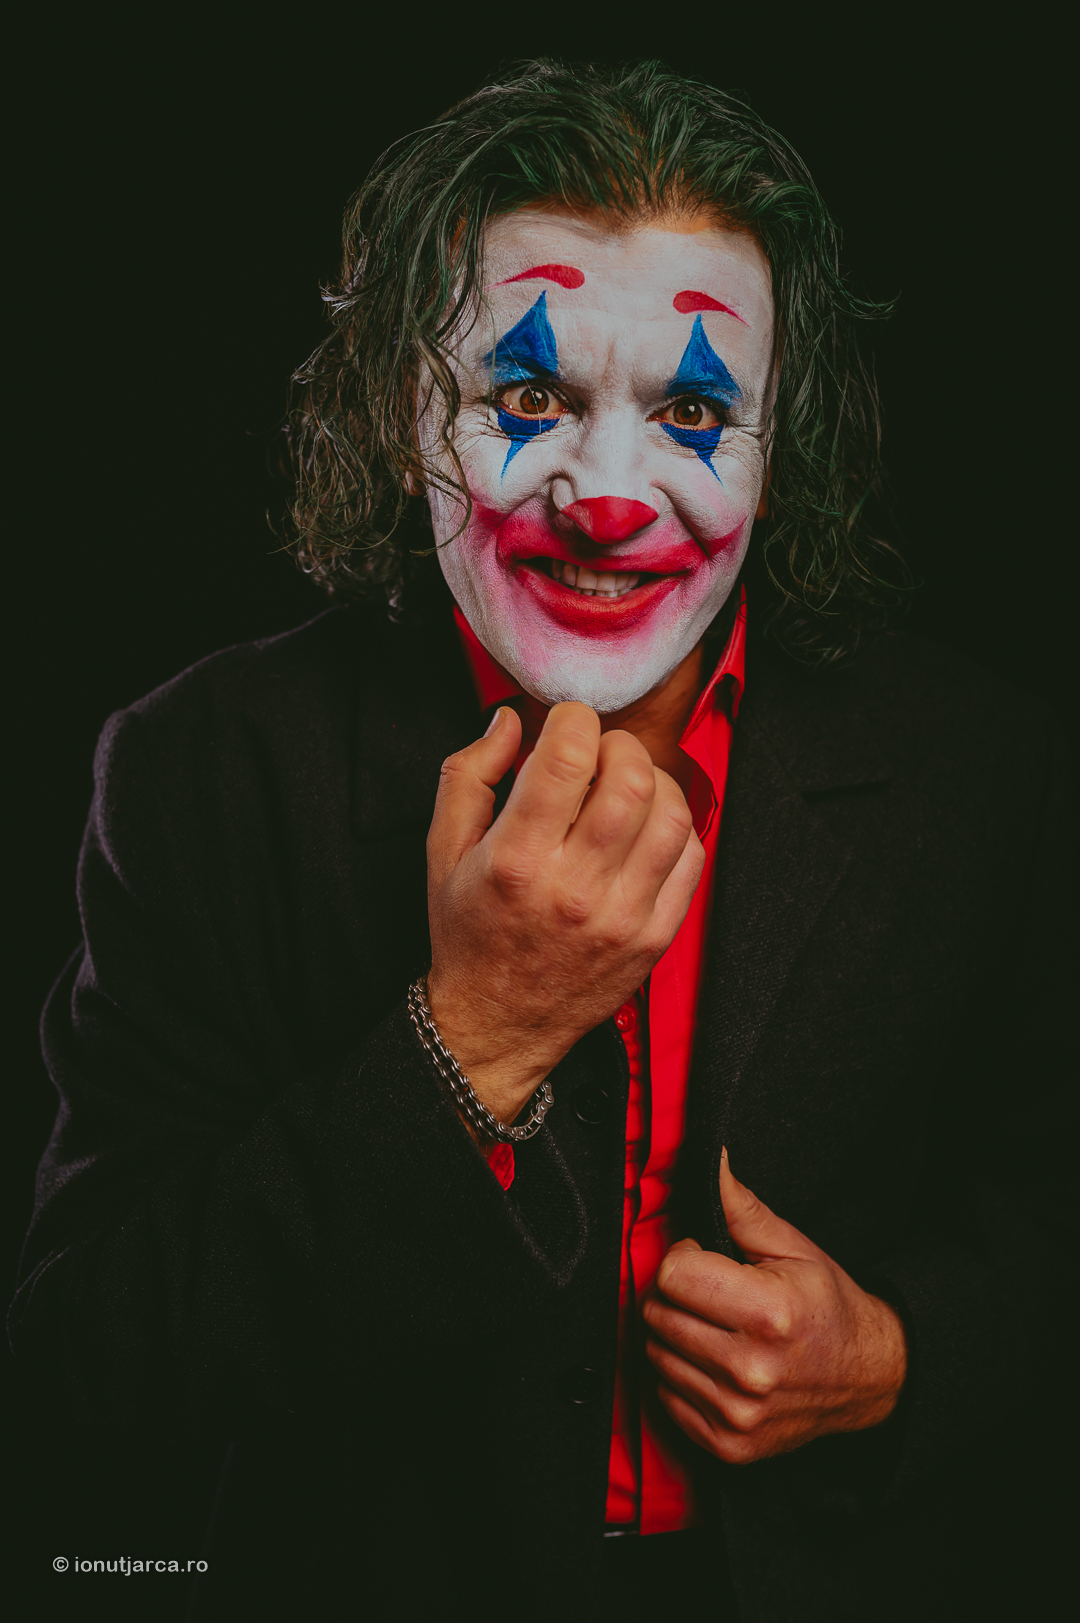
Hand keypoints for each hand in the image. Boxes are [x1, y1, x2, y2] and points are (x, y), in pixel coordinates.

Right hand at [425, 703, 703, 1123]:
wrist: (497, 1023)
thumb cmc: (469, 934)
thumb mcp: (442, 850)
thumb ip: (469, 774)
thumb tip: (510, 722)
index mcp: (516, 861)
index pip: (567, 759)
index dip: (573, 720)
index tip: (565, 724)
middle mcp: (574, 889)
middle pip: (631, 779)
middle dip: (617, 745)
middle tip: (598, 755)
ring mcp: (622, 917)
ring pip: (672, 814)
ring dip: (653, 781)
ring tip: (625, 787)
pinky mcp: (654, 937)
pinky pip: (691, 859)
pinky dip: (675, 827)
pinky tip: (644, 828)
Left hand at [643, 1150, 906, 1463]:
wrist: (868, 1378)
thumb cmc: (827, 1306)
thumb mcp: (792, 1247)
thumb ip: (740, 1207)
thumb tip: (709, 1159)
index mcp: (769, 1312)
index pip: (672, 1275)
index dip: (683, 1257)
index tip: (704, 1258)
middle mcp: (750, 1369)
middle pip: (657, 1314)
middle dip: (674, 1294)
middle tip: (709, 1293)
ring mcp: (738, 1413)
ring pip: (655, 1356)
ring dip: (674, 1336)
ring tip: (714, 1327)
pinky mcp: (729, 1446)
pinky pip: (666, 1397)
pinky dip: (681, 1377)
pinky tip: (714, 1363)